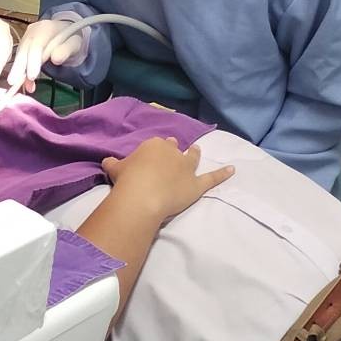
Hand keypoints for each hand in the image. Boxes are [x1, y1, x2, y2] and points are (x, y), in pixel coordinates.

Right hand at [6, 18, 84, 91]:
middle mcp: (33, 31)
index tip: (32, 76)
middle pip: (24, 50)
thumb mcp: (74, 44)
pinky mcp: (24, 45)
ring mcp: (27, 37)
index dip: (33, 60)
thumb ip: (66, 50)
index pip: (36, 44)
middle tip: (15, 83)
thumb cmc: (71, 40)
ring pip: (20, 55)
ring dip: (19, 72)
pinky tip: (27, 84)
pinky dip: (22, 73)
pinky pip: (21, 59)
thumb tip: (55, 58)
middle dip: (20, 67)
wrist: (67, 34)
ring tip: (22, 86)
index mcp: (46, 28)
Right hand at [101, 137, 233, 223]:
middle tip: (174, 150)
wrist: (142, 196)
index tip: (154, 155)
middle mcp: (172, 153)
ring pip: (193, 157)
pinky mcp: (196, 185)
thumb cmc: (127, 180)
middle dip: (174, 149)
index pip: (157, 144)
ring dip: (195, 154)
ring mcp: (186, 168)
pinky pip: (212, 178)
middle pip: (175, 148)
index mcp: (153, 146)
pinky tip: (232, 170)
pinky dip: (223, 174)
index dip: (156, 150)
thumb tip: (108, 161)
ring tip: (198, 150)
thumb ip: (113, 163)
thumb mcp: (114, 169)